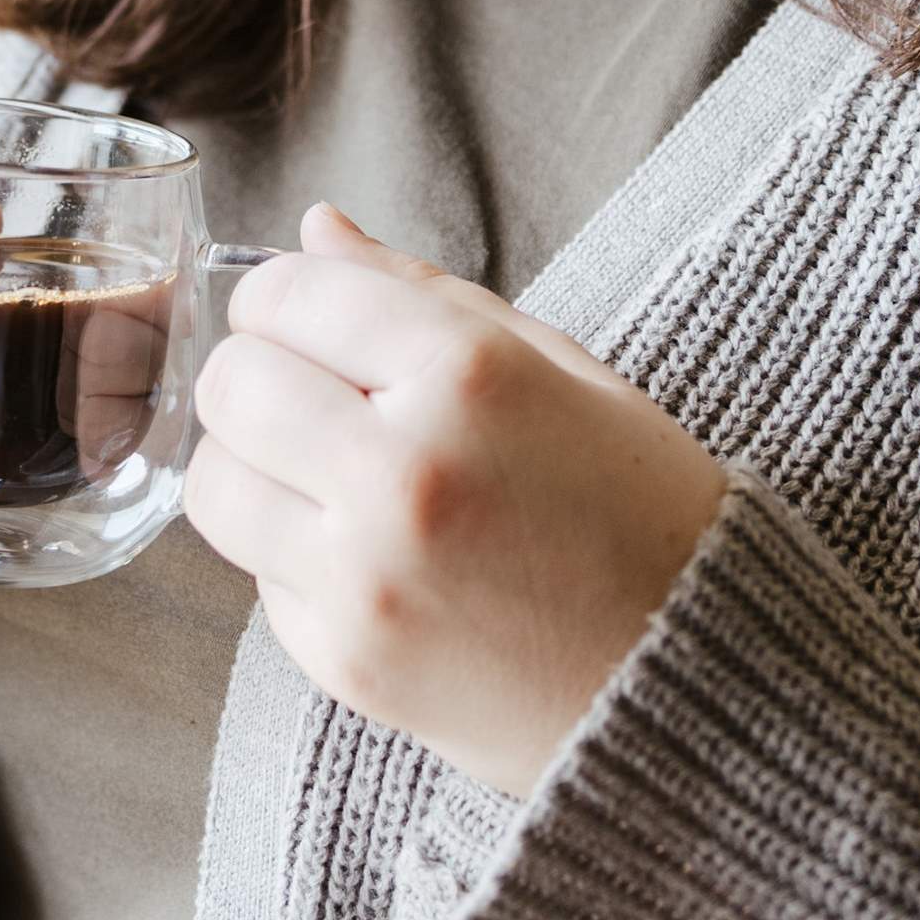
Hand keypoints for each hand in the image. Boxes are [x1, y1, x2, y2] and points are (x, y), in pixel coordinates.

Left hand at [182, 200, 727, 797]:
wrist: (706, 692)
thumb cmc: (641, 510)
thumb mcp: (559, 369)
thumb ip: (419, 292)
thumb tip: (314, 227)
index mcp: (468, 375)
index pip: (286, 295)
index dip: (279, 297)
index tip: (303, 317)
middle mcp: (404, 472)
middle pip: (230, 385)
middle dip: (254, 374)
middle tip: (305, 392)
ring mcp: (368, 577)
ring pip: (213, 483)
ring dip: (251, 465)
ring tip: (323, 473)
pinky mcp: (347, 663)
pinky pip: (255, 578)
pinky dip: (289, 556)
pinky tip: (366, 555)